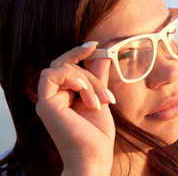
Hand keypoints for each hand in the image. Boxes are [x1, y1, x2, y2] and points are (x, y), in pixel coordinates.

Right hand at [35, 41, 115, 175]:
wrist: (94, 158)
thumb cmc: (97, 134)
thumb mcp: (100, 98)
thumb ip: (98, 77)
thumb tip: (103, 55)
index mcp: (64, 96)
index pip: (66, 66)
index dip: (78, 52)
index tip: (95, 45)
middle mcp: (53, 97)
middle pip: (66, 65)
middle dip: (90, 73)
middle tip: (106, 95)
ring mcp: (47, 101)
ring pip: (61, 68)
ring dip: (86, 80)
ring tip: (99, 102)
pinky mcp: (45, 105)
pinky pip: (52, 75)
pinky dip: (72, 78)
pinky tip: (86, 92)